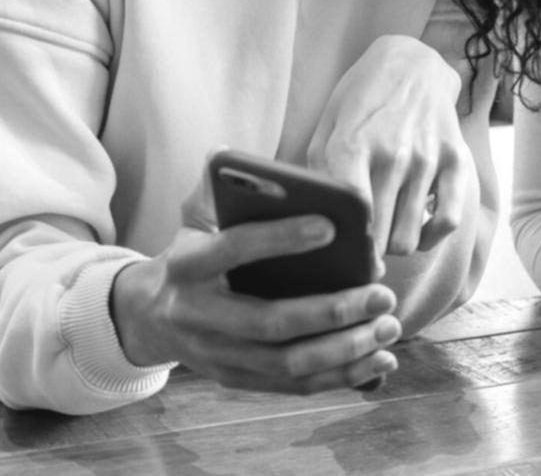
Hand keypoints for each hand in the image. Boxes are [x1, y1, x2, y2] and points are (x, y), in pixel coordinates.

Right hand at [110, 212, 401, 393]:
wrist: (150, 315)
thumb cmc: (194, 256)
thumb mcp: (194, 219)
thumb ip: (214, 189)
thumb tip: (225, 154)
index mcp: (187, 266)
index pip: (233, 248)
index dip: (280, 237)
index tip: (331, 225)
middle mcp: (197, 317)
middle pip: (269, 321)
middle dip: (332, 310)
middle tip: (383, 293)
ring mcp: (216, 356)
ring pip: (288, 362)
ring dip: (346, 349)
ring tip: (389, 326)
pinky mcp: (237, 380)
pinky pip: (294, 386)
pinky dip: (341, 377)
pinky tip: (380, 361)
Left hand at [307, 35, 474, 258]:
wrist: (413, 63)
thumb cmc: (361, 99)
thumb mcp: (327, 126)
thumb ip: (319, 173)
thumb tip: (314, 222)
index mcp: (353, 144)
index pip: (352, 211)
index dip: (349, 246)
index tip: (345, 258)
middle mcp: (393, 153)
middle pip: (381, 234)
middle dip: (370, 253)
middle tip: (363, 251)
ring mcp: (428, 157)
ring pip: (410, 237)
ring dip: (396, 245)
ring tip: (387, 235)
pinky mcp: (456, 159)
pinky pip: (449, 220)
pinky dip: (431, 238)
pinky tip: (419, 233)